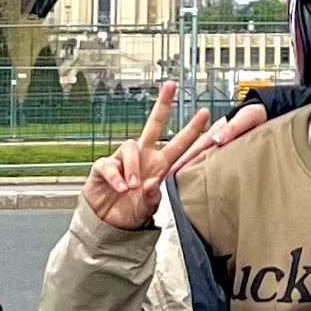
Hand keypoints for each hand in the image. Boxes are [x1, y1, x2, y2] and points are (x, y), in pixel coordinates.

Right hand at [83, 77, 215, 229]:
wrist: (108, 225)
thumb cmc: (131, 213)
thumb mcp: (147, 209)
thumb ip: (152, 197)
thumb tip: (152, 183)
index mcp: (159, 166)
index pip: (179, 144)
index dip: (192, 130)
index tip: (206, 113)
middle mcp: (142, 157)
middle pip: (154, 124)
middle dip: (162, 104)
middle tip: (171, 85)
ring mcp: (123, 160)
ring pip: (130, 146)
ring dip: (133, 167)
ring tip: (133, 187)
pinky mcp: (104, 167)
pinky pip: (109, 165)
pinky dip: (116, 176)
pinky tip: (121, 188)